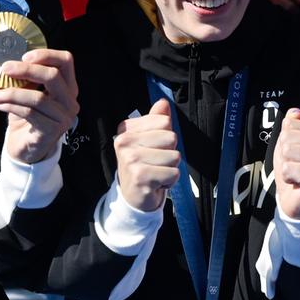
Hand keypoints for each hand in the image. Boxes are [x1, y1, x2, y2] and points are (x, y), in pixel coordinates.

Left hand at [0, 48, 79, 163]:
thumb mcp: (29, 93)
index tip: (24, 56)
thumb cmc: (28, 117)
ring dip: (11, 93)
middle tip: (4, 69)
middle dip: (26, 70)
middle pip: (53, 76)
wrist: (26, 148)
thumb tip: (9, 64)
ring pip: (38, 98)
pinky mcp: (52, 131)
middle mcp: (70, 101)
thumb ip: (26, 79)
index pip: (66, 61)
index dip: (46, 54)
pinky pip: (29, 113)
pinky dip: (10, 106)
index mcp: (68, 86)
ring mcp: (63, 117)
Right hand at [113, 98, 180, 213]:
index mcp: (126, 129)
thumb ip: (156, 120)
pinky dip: (170, 181)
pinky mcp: (140, 177)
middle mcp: (124, 142)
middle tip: (154, 163)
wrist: (133, 197)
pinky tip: (156, 183)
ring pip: (174, 156)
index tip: (152, 148)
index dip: (165, 136)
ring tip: (155, 173)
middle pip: (171, 137)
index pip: (165, 121)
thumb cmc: (143, 165)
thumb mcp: (148, 139)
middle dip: (169, 152)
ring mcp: (131, 159)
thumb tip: (162, 103)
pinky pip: (174, 173)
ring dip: (170, 168)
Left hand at [272, 108, 299, 220]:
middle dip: (285, 153)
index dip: (285, 140)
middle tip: (296, 165)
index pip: (290, 123)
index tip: (296, 154)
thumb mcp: (289, 142)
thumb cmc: (296, 170)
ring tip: (297, 173)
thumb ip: (292, 124)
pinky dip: (288, 177)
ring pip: (287, 151)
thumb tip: (297, 112)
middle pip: (288, 136)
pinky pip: (288, 168)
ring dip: (287, 165)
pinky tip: (298, 182)